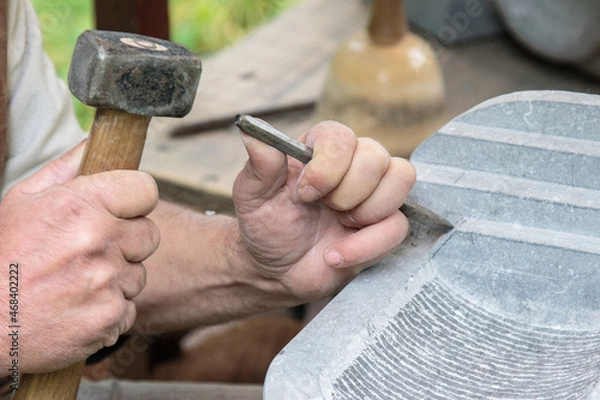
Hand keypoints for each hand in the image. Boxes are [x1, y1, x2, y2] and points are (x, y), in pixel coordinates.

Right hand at [0, 141, 159, 373]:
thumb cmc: (2, 257)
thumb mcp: (23, 201)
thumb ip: (66, 168)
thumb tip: (96, 141)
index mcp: (80, 204)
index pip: (146, 190)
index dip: (135, 201)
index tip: (123, 210)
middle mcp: (98, 240)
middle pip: (149, 233)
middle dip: (127, 242)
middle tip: (93, 251)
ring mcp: (106, 280)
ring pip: (138, 274)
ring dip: (116, 278)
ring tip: (76, 282)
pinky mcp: (110, 315)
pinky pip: (129, 308)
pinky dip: (108, 310)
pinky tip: (77, 307)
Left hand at [233, 121, 414, 302]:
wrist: (276, 270)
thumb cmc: (266, 226)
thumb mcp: (252, 196)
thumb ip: (259, 164)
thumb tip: (249, 129)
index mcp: (320, 149)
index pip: (341, 136)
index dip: (328, 165)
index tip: (304, 193)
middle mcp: (352, 165)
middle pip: (377, 156)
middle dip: (347, 191)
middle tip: (324, 209)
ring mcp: (373, 194)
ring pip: (400, 178)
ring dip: (366, 211)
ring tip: (338, 225)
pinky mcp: (385, 226)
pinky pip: (399, 226)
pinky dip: (366, 246)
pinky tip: (336, 256)